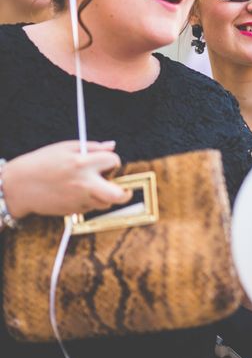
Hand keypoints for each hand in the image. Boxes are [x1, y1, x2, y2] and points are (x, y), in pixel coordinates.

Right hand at [2, 141, 130, 219]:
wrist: (18, 186)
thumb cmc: (41, 163)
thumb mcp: (65, 148)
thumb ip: (92, 147)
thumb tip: (112, 146)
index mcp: (83, 163)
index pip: (114, 161)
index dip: (113, 161)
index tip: (108, 163)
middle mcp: (84, 183)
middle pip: (118, 194)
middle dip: (126, 193)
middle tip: (126, 190)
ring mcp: (79, 199)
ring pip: (105, 203)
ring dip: (106, 196)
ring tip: (93, 187)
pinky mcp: (73, 210)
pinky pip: (90, 207)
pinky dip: (90, 201)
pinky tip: (77, 193)